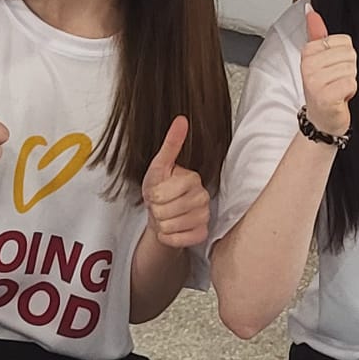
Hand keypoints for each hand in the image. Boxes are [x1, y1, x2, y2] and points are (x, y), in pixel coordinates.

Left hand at [141, 116, 210, 248]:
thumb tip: (181, 119)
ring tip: (166, 216)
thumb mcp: (159, 166)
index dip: (153, 196)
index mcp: (193, 178)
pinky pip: (179, 241)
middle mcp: (203, 197)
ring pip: (171, 227)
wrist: (163, 213)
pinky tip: (172, 229)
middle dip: (157, 211)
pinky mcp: (202, 234)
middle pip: (166, 212)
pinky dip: (169, 238)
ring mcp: (205, 216)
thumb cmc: (160, 189)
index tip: (157, 192)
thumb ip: (171, 143)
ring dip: (162, 225)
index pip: (162, 194)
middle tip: (161, 206)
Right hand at [300, 7, 357, 136]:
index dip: (344, 57)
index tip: (332, 69)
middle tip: (335, 81)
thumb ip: (316, 33)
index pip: (344, 42)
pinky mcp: (325, 96)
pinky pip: (351, 83)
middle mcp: (308, 65)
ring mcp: (315, 81)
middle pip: (349, 55)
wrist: (322, 119)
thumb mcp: (319, 59)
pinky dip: (349, 92)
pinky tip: (339, 98)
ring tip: (336, 89)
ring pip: (351, 69)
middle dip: (348, 70)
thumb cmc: (323, 88)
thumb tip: (310, 10)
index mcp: (307, 52)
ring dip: (349, 82)